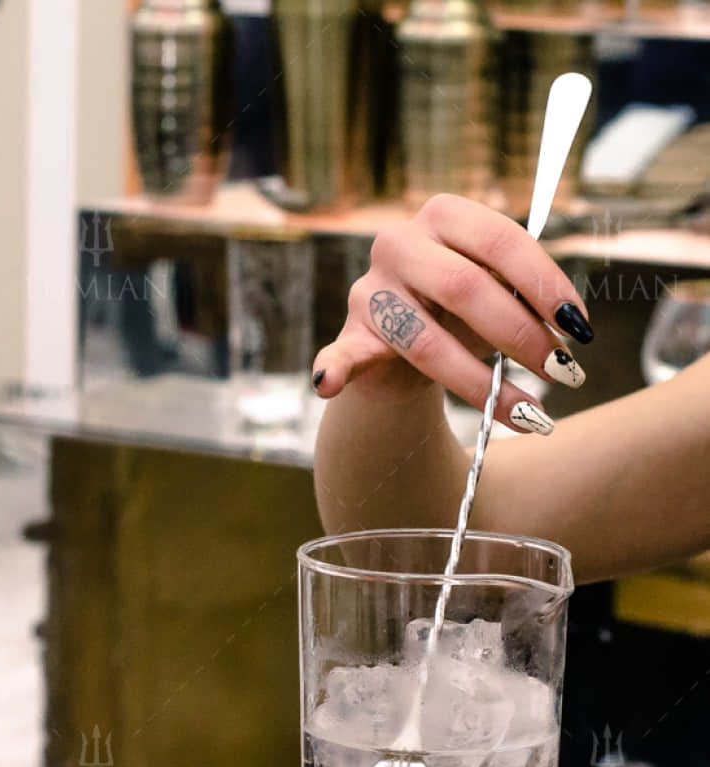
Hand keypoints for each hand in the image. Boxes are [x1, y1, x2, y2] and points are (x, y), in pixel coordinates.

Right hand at [311, 193, 593, 435]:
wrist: (404, 345)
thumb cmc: (460, 312)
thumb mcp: (496, 289)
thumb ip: (523, 292)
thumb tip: (569, 327)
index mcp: (444, 215)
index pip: (501, 241)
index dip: (545, 285)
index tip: (579, 330)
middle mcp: (398, 243)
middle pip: (465, 288)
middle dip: (520, 335)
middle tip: (562, 371)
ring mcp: (368, 291)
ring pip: (425, 341)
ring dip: (479, 384)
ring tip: (528, 411)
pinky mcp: (349, 336)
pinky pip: (339, 356)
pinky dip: (333, 371)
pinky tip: (326, 385)